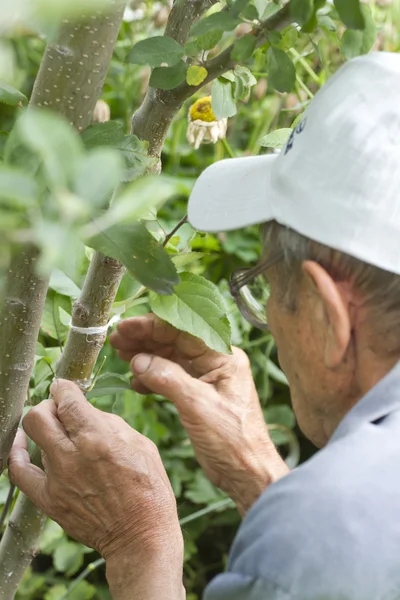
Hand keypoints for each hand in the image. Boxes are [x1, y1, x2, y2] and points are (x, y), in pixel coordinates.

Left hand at [8, 379, 184, 599]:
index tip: (65, 389)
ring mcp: (57, 479)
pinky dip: (17, 453)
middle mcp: (72, 455)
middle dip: (48, 404)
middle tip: (59, 409)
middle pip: (38, 414)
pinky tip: (23, 445)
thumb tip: (86, 411)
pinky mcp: (49, 500)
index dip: (64, 388)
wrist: (141, 535)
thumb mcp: (141, 444)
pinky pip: (19, 472)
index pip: (67, 399)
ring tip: (55, 430)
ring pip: (30, 437)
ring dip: (42, 428)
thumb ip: (109, 423)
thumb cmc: (149, 488)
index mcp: (98, 437)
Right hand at [110, 314, 288, 514]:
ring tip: (120, 355)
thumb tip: (138, 359)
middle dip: (145, 339)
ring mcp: (207, 379)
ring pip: (171, 359)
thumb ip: (167, 378)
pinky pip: (171, 378)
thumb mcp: (197, 405)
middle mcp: (216, 363)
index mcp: (223, 357)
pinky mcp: (198, 396)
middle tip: (116, 340)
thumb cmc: (232, 440)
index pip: (183, 331)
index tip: (125, 327)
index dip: (151, 326)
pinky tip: (135, 382)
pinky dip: (152, 378)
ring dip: (146, 357)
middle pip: (175, 342)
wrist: (247, 473)